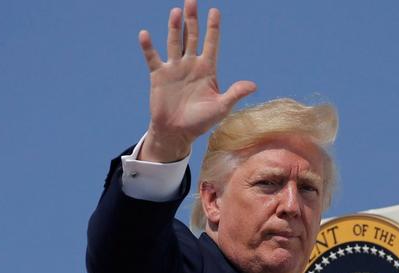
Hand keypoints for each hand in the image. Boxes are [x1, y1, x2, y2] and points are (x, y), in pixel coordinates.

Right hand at [138, 0, 256, 161]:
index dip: (213, 28)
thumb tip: (253, 85)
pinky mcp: (159, 76)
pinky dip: (148, 47)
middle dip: (192, 19)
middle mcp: (191, 65)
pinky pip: (153, 58)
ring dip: (174, 27)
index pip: (211, 43)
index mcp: (207, 70)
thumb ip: (234, 94)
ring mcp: (174, 68)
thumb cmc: (201, 121)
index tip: (215, 11)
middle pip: (192, 37)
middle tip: (192, 0)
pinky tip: (145, 34)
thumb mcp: (220, 108)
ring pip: (174, 42)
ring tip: (176, 11)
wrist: (177, 132)